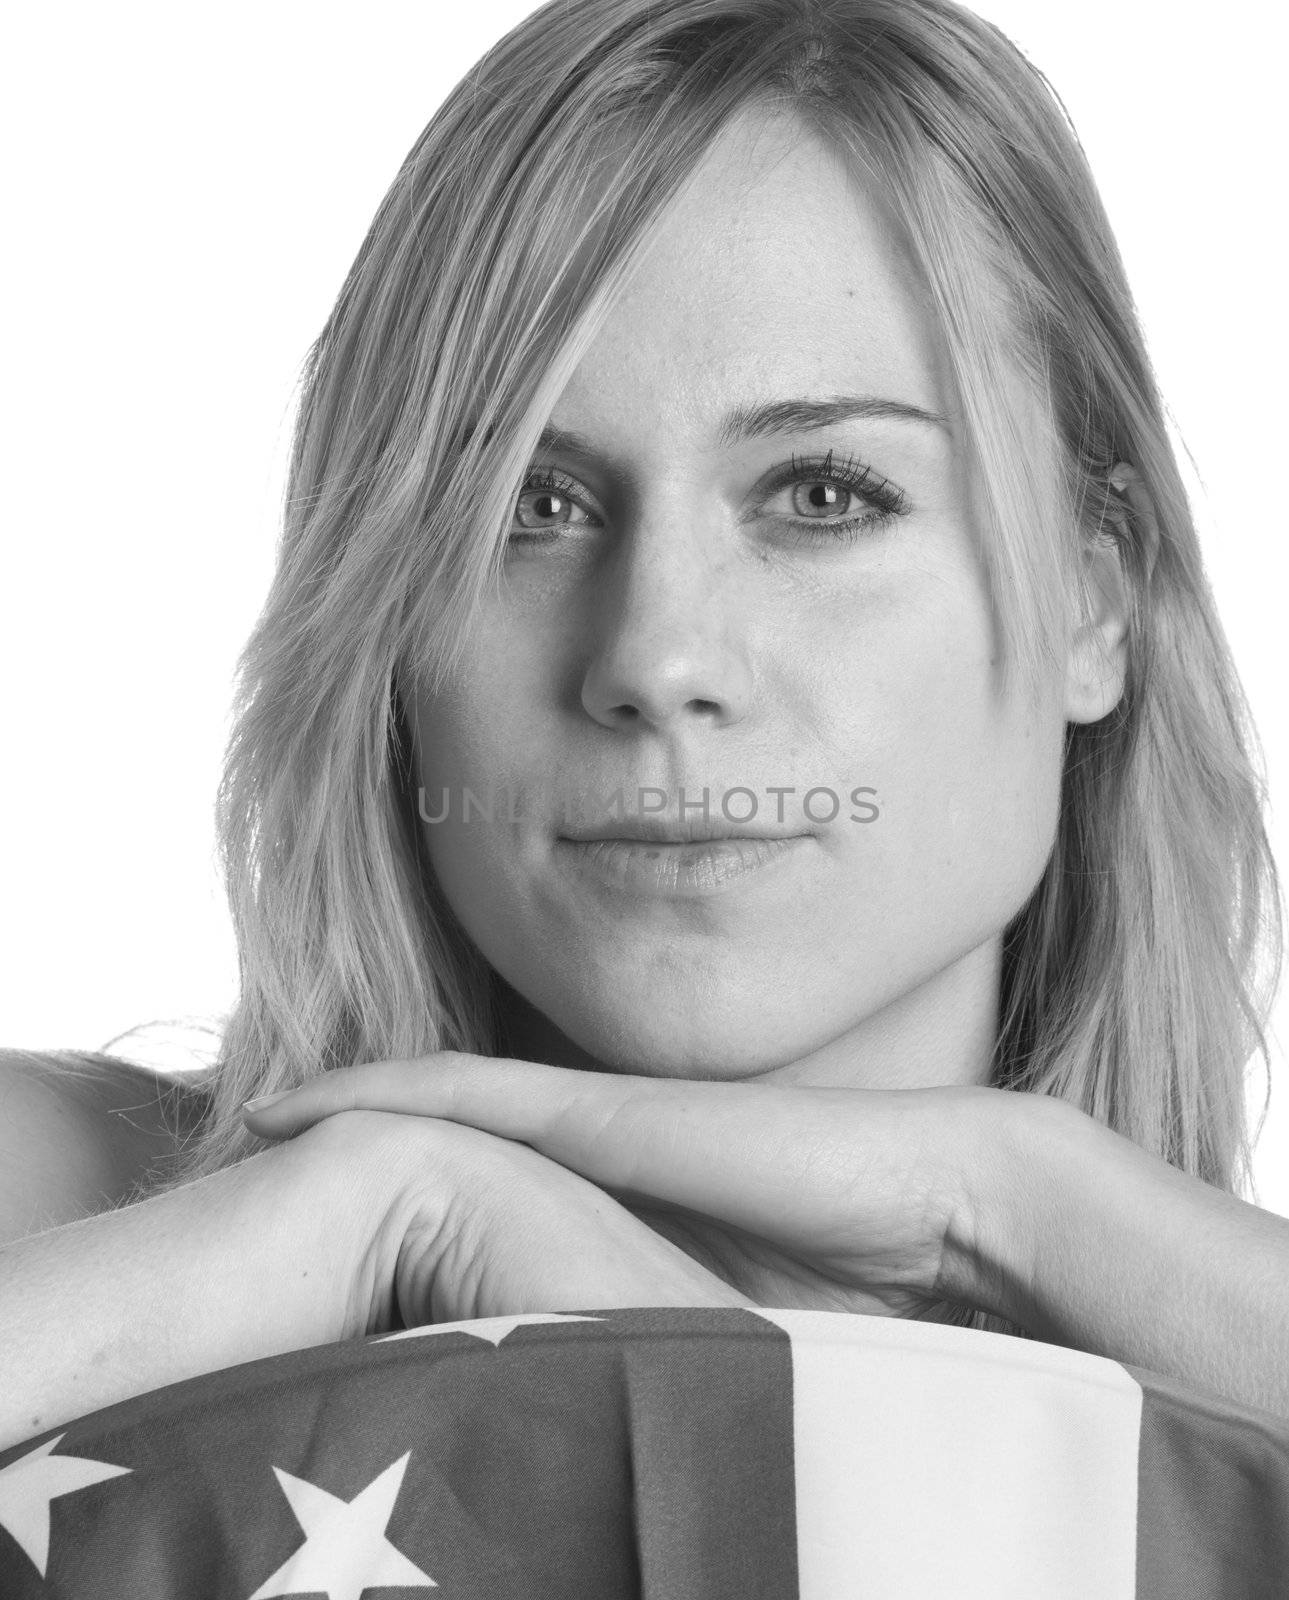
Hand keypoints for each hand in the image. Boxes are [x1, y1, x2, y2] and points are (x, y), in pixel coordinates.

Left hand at [243, 1054, 1041, 1321]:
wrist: (938, 1207)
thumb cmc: (859, 1304)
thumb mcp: (720, 1367)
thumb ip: (657, 1395)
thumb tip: (615, 1499)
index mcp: (611, 1229)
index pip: (480, 1223)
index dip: (401, 1233)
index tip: (321, 1270)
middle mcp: (591, 1172)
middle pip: (441, 1162)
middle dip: (355, 1172)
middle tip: (253, 1198)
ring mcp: (593, 1129)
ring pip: (433, 1115)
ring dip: (345, 1120)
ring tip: (250, 1130)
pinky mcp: (600, 1106)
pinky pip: (461, 1089)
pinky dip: (379, 1088)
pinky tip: (297, 1101)